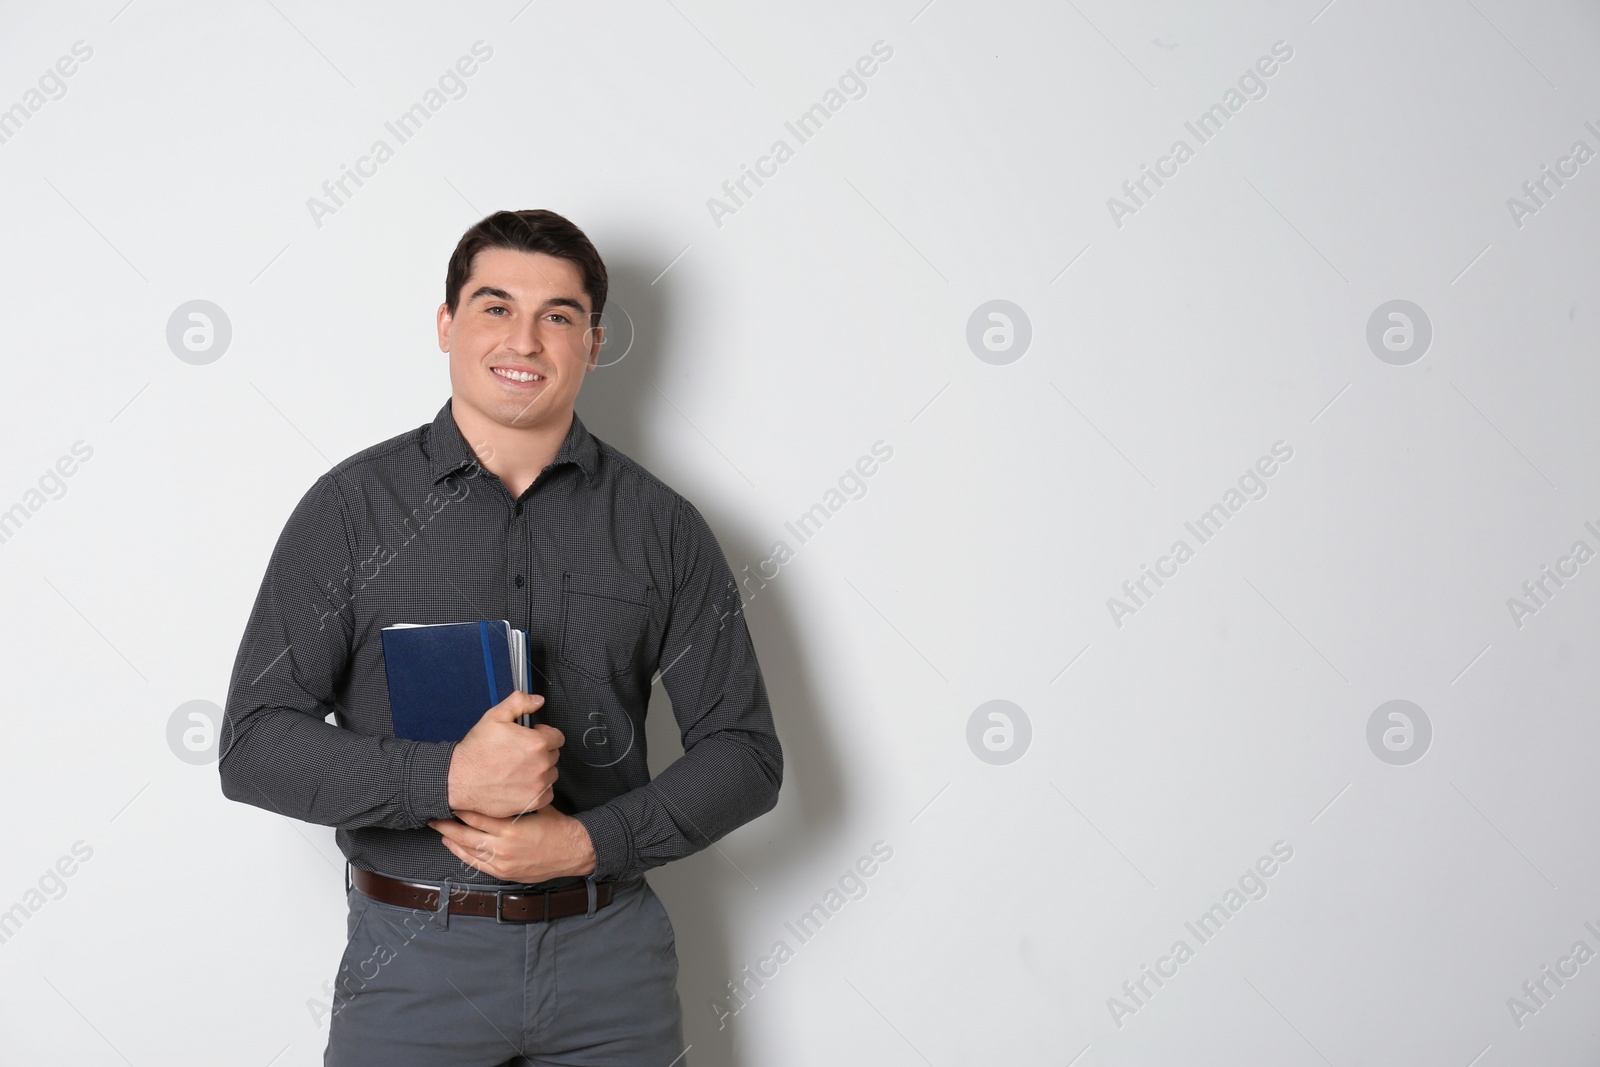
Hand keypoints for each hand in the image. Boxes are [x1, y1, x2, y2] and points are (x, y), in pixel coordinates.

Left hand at [430, 807, 596, 882]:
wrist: (571, 851)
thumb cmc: (555, 826)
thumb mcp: (535, 806)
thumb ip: (514, 801)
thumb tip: (495, 787)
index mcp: (510, 828)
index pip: (476, 816)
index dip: (459, 808)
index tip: (449, 800)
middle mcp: (503, 847)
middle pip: (465, 835)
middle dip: (447, 826)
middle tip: (433, 816)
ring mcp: (502, 862)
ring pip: (468, 851)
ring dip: (451, 840)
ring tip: (439, 830)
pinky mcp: (504, 872)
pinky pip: (477, 864)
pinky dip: (463, 855)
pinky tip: (454, 847)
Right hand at [447, 692, 563, 817]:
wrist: (458, 779)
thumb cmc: (476, 750)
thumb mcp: (494, 716)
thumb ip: (520, 703)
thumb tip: (538, 700)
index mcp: (537, 743)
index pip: (557, 737)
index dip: (544, 735)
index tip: (532, 737)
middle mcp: (541, 765)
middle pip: (553, 755)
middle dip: (541, 752)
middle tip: (520, 753)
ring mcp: (538, 785)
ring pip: (550, 774)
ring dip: (540, 770)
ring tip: (518, 769)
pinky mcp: (532, 802)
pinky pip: (547, 793)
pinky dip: (538, 789)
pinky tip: (521, 784)